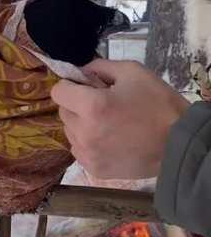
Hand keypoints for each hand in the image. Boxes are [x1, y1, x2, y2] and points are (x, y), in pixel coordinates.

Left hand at [51, 59, 189, 178]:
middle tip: (103, 105)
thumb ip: (100, 67)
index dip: (71, 85)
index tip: (85, 87)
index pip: (58, 91)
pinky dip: (88, 143)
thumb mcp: (132, 72)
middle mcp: (84, 132)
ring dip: (81, 125)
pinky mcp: (94, 169)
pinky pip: (79, 150)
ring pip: (70, 132)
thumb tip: (82, 71)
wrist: (178, 144)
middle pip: (63, 112)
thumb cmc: (158, 104)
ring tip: (108, 124)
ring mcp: (88, 154)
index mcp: (92, 106)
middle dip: (77, 105)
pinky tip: (109, 139)